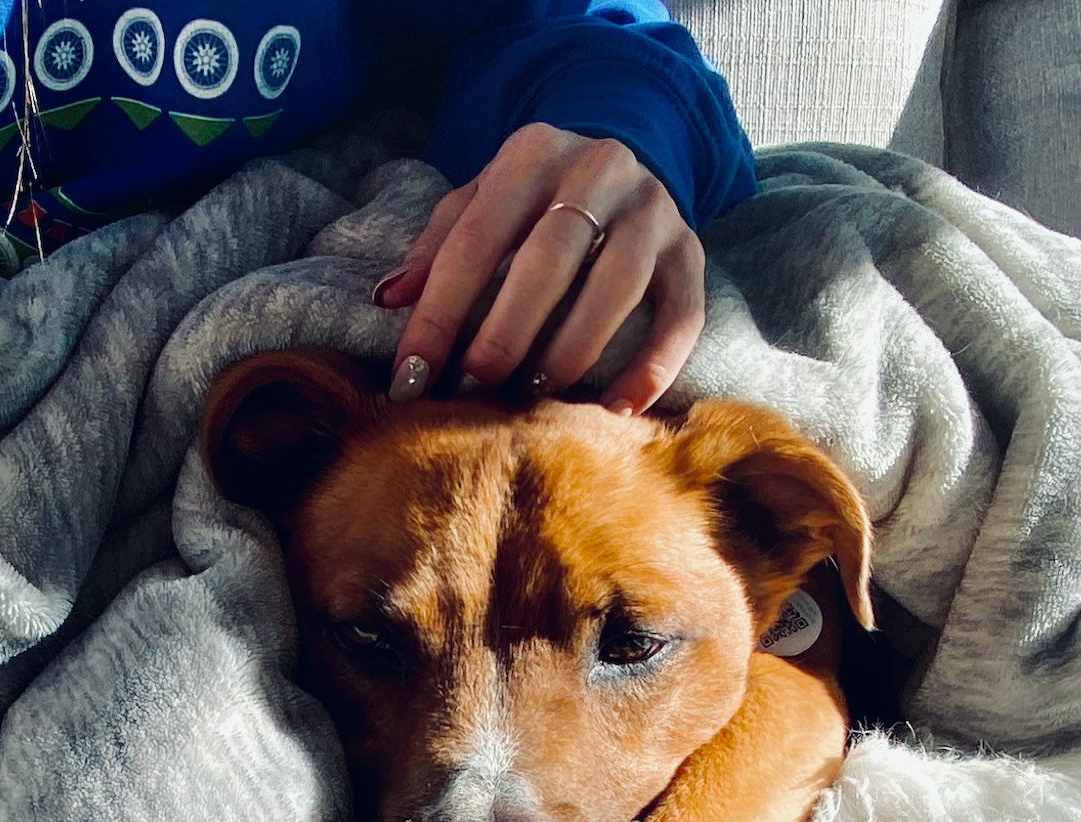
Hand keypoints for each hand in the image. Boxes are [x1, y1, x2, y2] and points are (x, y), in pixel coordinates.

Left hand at [374, 123, 704, 414]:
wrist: (630, 158)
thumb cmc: (538, 196)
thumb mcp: (484, 199)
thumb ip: (439, 242)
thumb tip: (389, 298)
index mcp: (533, 153)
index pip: (477, 238)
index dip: (440, 312)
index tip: (412, 376)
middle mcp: (599, 170)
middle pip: (550, 259)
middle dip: (505, 332)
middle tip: (474, 388)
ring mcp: (654, 210)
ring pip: (618, 284)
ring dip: (572, 348)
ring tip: (534, 396)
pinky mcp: (691, 252)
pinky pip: (681, 315)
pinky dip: (653, 366)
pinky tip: (616, 410)